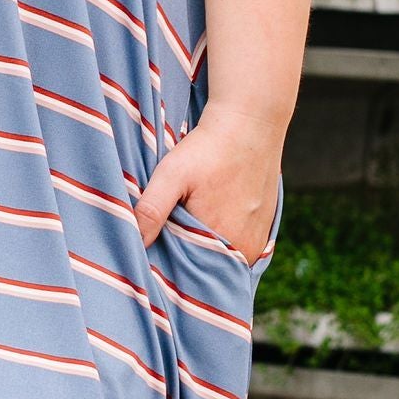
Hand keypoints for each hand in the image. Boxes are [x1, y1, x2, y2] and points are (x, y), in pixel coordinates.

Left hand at [135, 108, 280, 264]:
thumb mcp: (173, 174)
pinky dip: (221, 242)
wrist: (251, 123)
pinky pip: (237, 249)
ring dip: (204, 251)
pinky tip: (209, 222)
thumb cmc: (210, 147)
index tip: (154, 257)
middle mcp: (245, 250)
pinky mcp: (264, 231)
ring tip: (188, 229)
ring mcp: (258, 242)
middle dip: (186, 262)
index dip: (169, 268)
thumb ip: (152, 209)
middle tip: (166, 240)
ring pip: (222, 259)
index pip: (189, 275)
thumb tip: (135, 243)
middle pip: (206, 269)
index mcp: (223, 243)